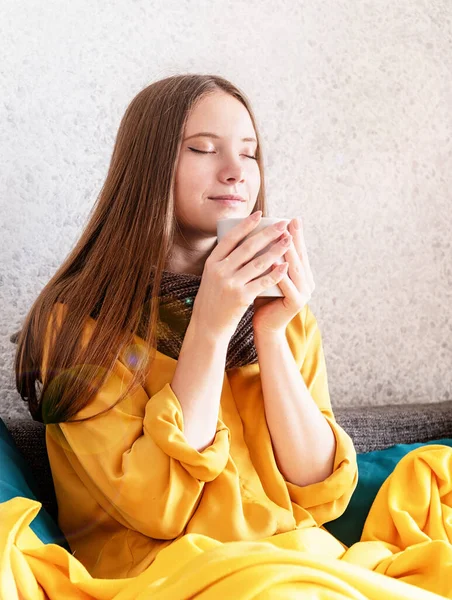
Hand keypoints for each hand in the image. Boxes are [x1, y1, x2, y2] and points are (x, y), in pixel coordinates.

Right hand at [192, 212, 293, 340]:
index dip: (246, 225)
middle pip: (248, 247)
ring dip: (276, 249)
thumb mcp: (211, 277)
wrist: (207, 326)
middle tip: (283, 224)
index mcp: (212, 262)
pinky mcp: (241, 298)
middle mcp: (220, 271)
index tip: (260, 214)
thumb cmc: (212, 300)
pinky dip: (276, 273)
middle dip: (268, 233)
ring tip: (289, 241)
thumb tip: (243, 243)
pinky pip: (262, 282)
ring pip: (259, 263)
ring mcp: (230, 284)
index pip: (231, 238)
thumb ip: (224, 262)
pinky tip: (286, 265)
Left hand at [252, 217, 314, 335]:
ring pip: (295, 268)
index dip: (296, 235)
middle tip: (289, 222)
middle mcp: (306, 282)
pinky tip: (276, 263)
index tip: (290, 218)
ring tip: (283, 236)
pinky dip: (281, 274)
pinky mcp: (296, 303)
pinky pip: (288, 285)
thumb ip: (265, 260)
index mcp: (301, 274)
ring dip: (289, 252)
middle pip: (299, 256)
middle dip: (294, 238)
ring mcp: (304, 293)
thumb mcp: (264, 275)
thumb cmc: (260, 298)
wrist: (264, 327)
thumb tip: (255, 234)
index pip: (298, 251)